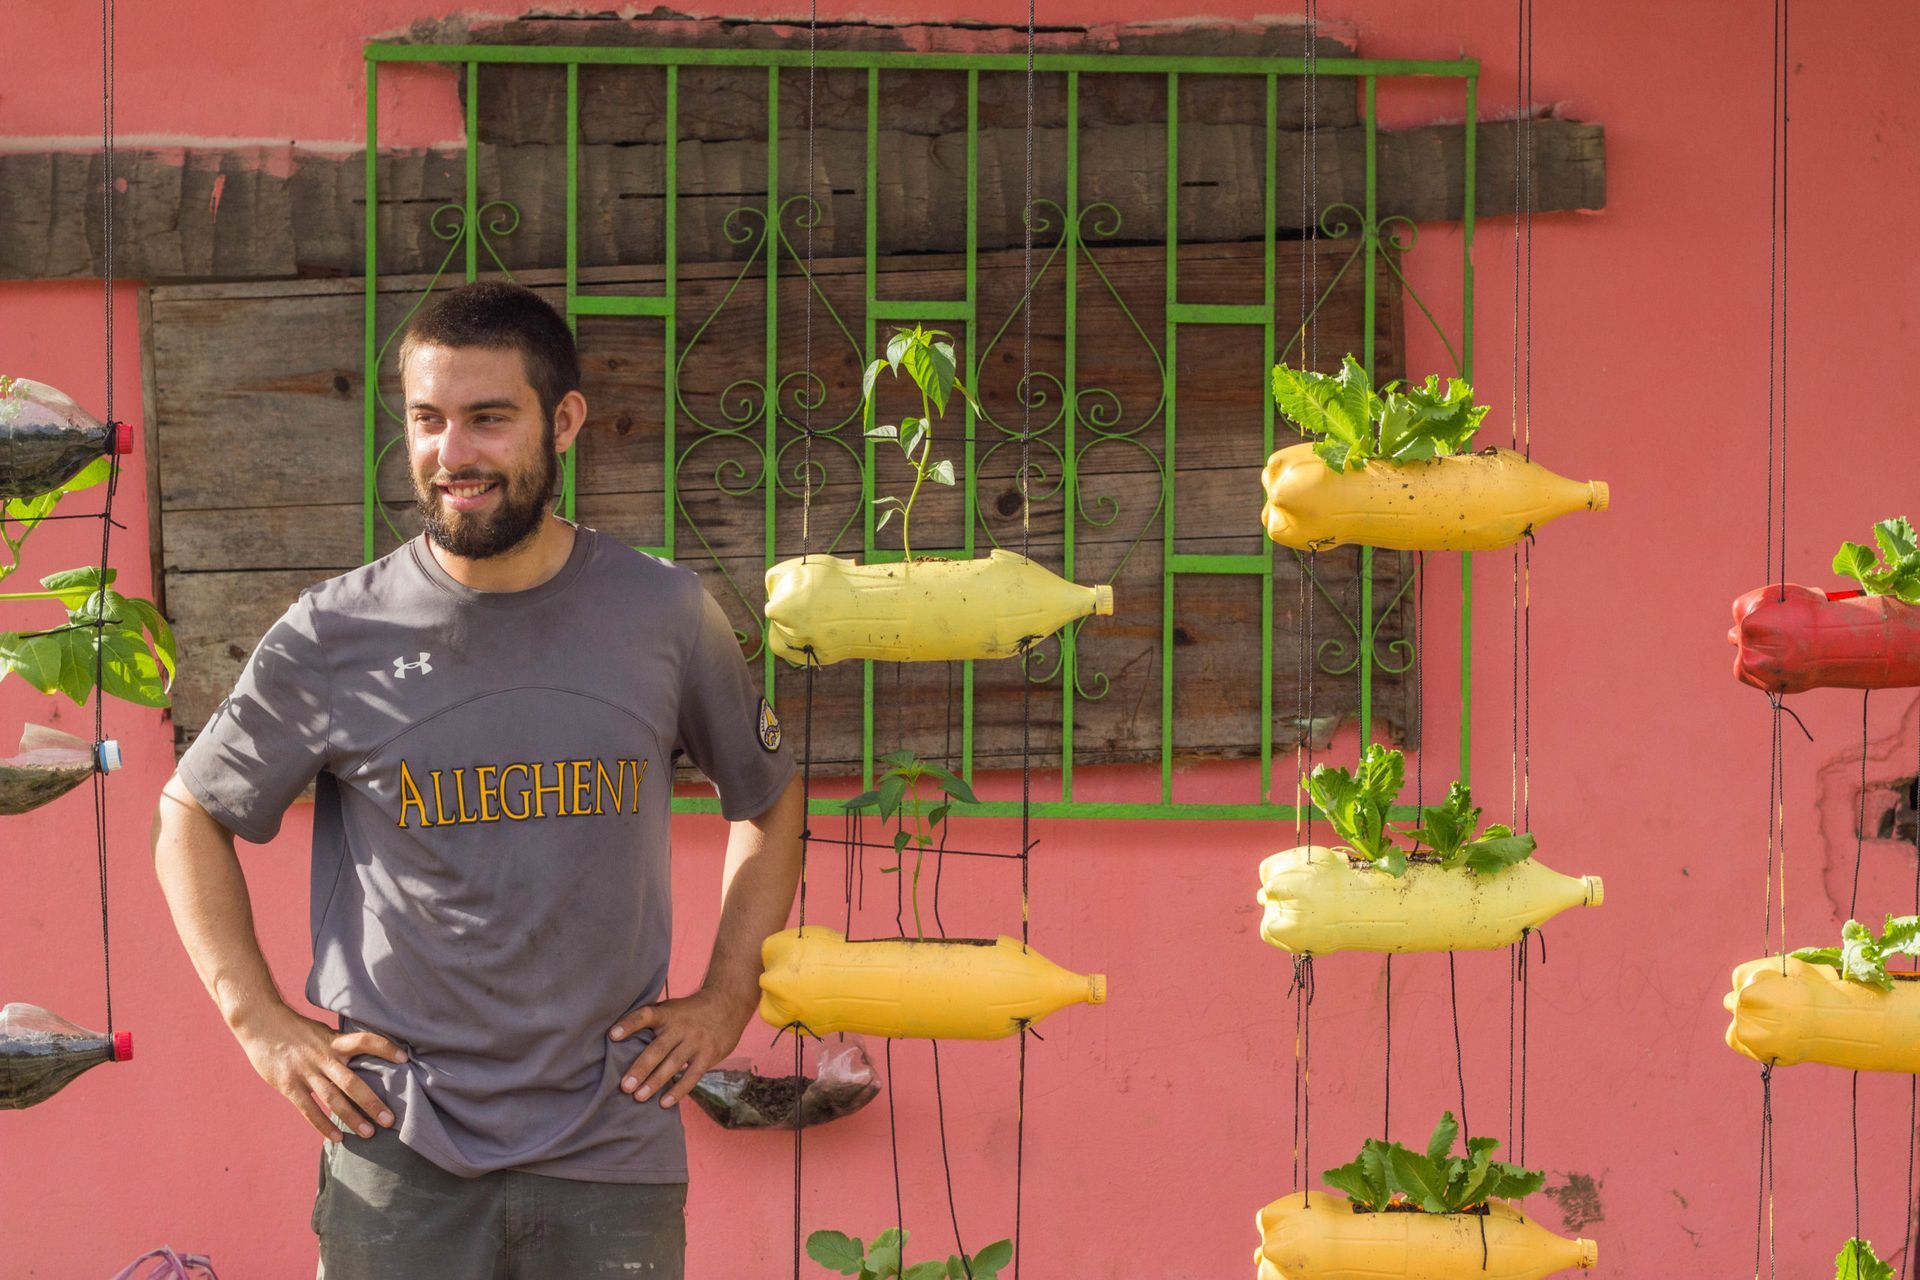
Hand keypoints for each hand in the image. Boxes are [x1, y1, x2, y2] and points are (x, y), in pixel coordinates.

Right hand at [232, 1002, 406, 1142]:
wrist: (260, 1023)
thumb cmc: (295, 1029)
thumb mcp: (322, 1032)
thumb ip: (340, 1046)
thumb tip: (365, 1057)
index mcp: (334, 1041)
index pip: (365, 1040)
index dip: (385, 1047)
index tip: (405, 1058)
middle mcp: (323, 1057)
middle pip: (352, 1082)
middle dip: (372, 1102)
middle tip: (390, 1120)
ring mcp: (305, 1073)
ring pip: (333, 1099)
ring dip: (352, 1118)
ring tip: (369, 1134)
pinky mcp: (289, 1085)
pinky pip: (309, 1109)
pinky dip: (324, 1125)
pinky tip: (337, 1138)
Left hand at [609, 987, 753, 1108]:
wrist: (728, 1003)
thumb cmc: (690, 1011)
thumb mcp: (672, 1009)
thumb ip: (652, 1022)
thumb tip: (618, 1040)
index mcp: (667, 1013)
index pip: (645, 1016)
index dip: (629, 1025)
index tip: (612, 1036)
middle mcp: (680, 1027)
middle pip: (658, 1049)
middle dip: (640, 1068)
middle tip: (624, 1086)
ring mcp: (696, 1041)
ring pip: (673, 1064)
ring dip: (655, 1082)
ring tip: (638, 1097)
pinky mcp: (708, 1054)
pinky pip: (692, 1075)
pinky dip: (678, 1091)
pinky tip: (664, 1103)